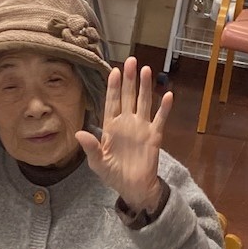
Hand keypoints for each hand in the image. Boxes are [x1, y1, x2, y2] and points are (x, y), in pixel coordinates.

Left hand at [75, 57, 172, 211]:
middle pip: (128, 97)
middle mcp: (126, 123)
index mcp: (111, 127)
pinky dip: (164, 108)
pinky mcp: (154, 136)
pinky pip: (160, 119)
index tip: (114, 71)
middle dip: (129, 79)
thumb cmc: (113, 174)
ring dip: (145, 87)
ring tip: (146, 70)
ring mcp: (141, 128)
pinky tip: (167, 95)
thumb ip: (91, 147)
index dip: (113, 88)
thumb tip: (80, 133)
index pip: (112, 103)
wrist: (132, 188)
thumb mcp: (97, 162)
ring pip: (143, 103)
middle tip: (131, 60)